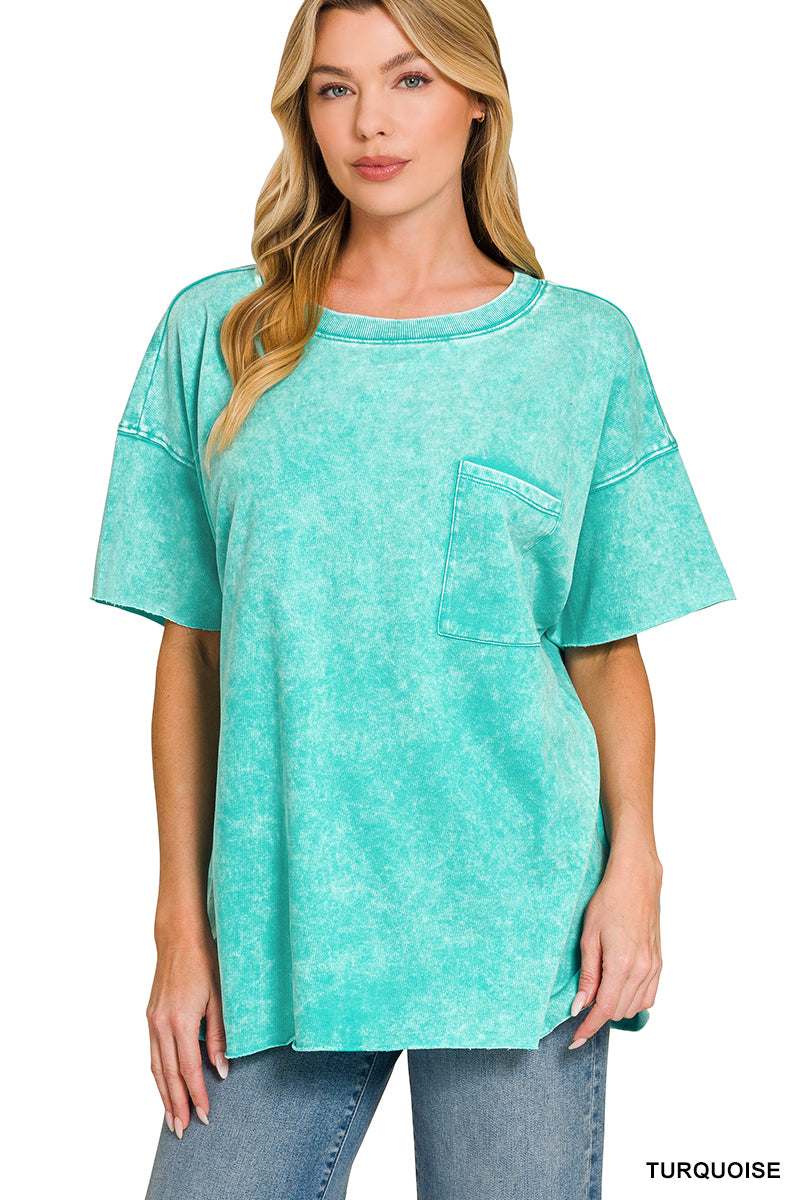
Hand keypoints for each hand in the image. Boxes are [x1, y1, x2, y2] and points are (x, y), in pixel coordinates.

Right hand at [146, 918, 228, 1136]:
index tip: (205, 1115)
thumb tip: (222, 1069)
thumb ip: (220, 1035)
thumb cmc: (205, 961)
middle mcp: (162, 1025)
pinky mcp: (150, 1017)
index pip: (190, 1068)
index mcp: (181, 1021)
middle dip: (176, 1105)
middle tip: (183, 1131)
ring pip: (156, 1068)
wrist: (178, 936)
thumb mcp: (220, 997)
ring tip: (171, 1119)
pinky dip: (158, 1075)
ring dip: (164, 1095)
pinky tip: (164, 1087)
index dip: (197, 1094)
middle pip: (168, 1075)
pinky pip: (153, 1054)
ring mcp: (152, 1021)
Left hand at [568, 848, 662, 1047]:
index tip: (575, 1040)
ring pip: (634, 1007)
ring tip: (599, 992)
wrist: (636, 881)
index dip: (589, 1028)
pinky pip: (648, 996)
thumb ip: (588, 976)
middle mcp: (643, 970)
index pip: (605, 1010)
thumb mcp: (588, 937)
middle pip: (619, 1012)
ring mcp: (654, 968)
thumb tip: (580, 1006)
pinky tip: (619, 987)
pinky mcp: (660, 963)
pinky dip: (632, 999)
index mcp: (622, 964)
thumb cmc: (608, 902)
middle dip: (599, 1015)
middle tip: (581, 1005)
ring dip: (616, 1007)